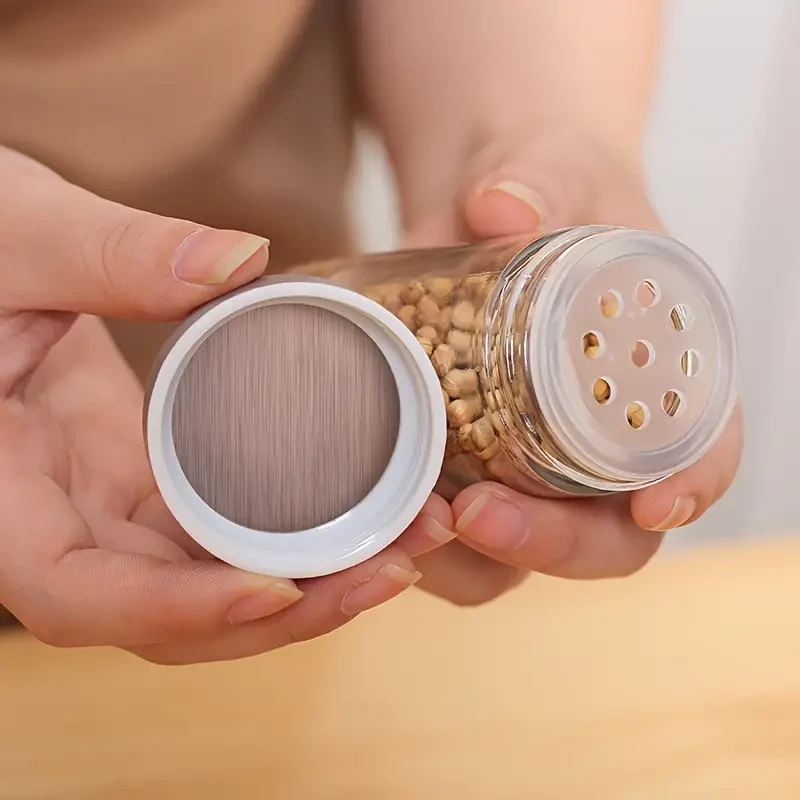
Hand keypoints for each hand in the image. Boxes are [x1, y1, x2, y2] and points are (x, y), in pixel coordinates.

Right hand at [0, 148, 440, 663]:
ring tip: (409, 534)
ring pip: (209, 574)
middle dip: (286, 606)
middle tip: (395, 562)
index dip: (177, 610)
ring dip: (310, 573)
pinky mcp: (150, 470)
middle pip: (171, 609)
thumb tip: (236, 262)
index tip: (279, 588)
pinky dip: (291, 527)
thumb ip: (107, 253)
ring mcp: (109, 499)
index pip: (79, 595)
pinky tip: (364, 502)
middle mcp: (58, 518)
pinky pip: (224, 522)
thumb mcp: (14, 238)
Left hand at [404, 131, 742, 604]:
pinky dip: (415, 540)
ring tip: (413, 520)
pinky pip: (448, 534)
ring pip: (519, 554)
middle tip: (480, 515)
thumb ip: (538, 178)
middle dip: (550, 544)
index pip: (702, 450)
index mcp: (659, 376)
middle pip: (606, 537)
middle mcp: (599, 439)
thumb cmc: (546, 186)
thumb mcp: (552, 169)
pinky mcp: (463, 464)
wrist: (482, 200)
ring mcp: (528, 463)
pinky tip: (378, 508)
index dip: (691, 486)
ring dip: (468, 559)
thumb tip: (501, 204)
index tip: (653, 507)